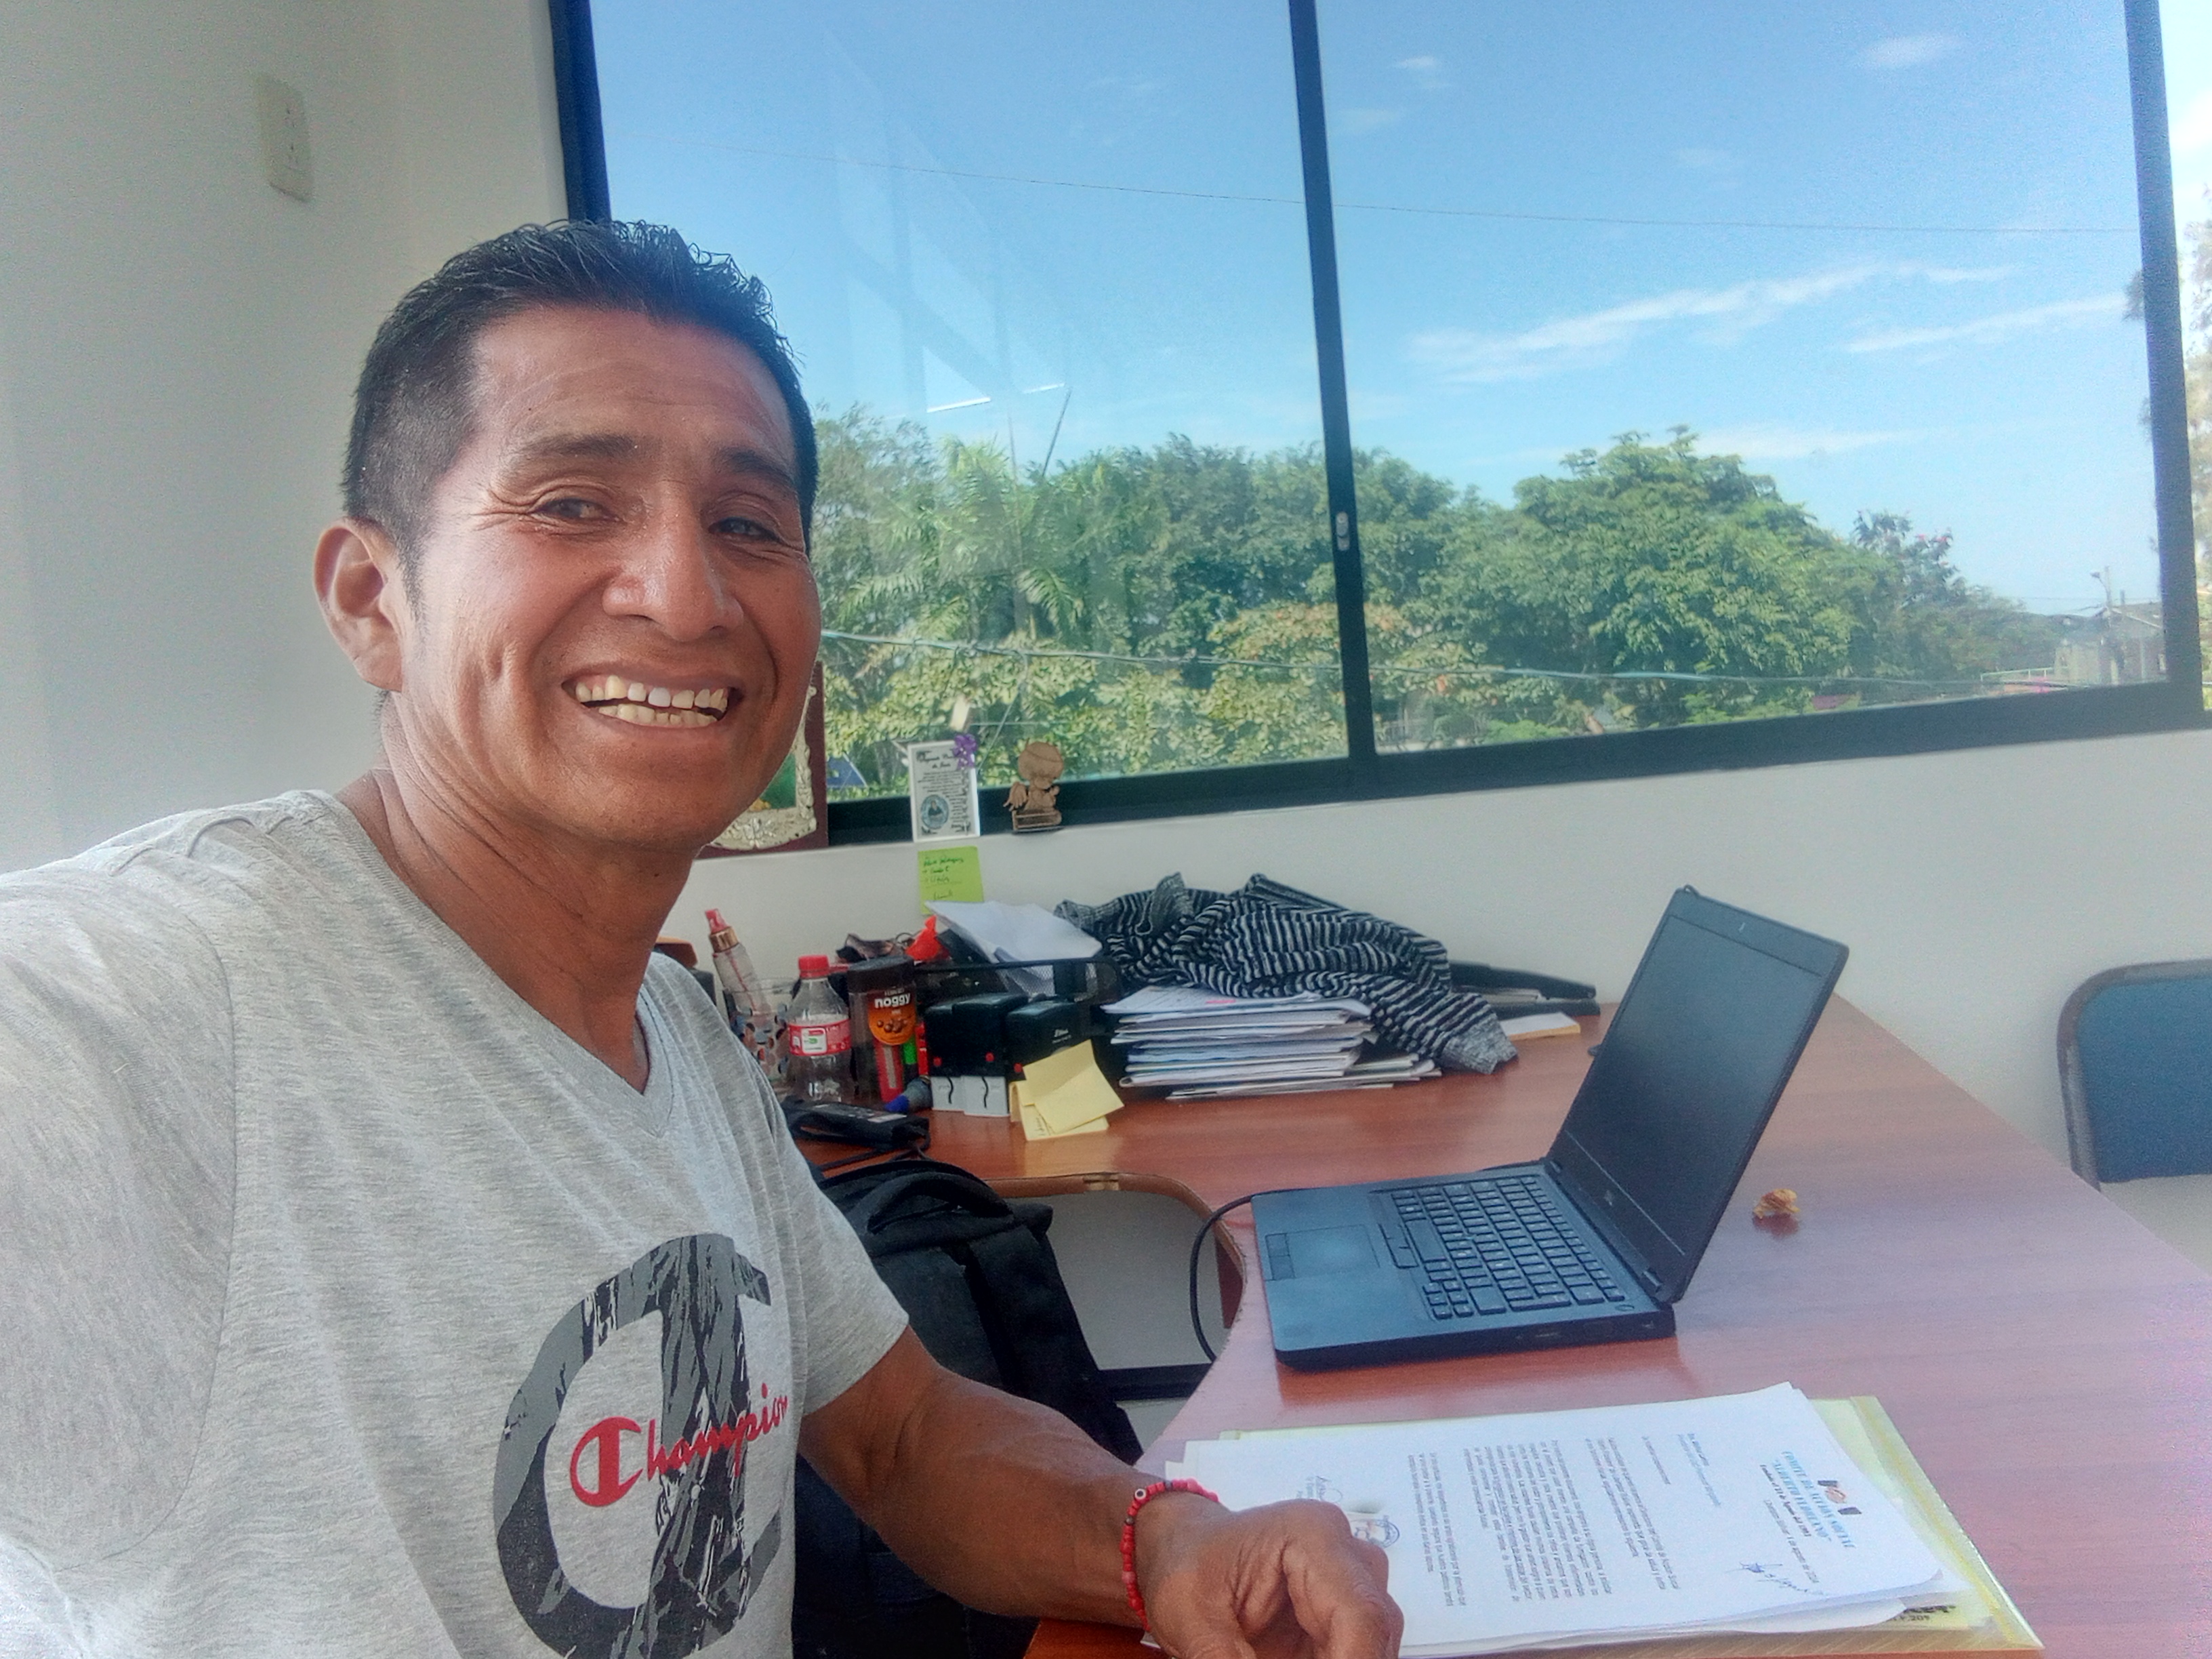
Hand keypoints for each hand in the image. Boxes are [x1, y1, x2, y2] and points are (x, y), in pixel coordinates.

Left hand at [1134, 1493, 1402, 1658]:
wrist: (1183, 1551)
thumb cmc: (1185, 1565)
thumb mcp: (1191, 1619)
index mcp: (1311, 1534)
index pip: (1360, 1613)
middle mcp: (1345, 1553)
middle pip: (1375, 1631)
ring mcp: (1349, 1583)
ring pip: (1372, 1646)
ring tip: (1274, 1656)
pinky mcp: (1341, 1615)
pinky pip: (1353, 1652)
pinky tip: (1284, 1657)